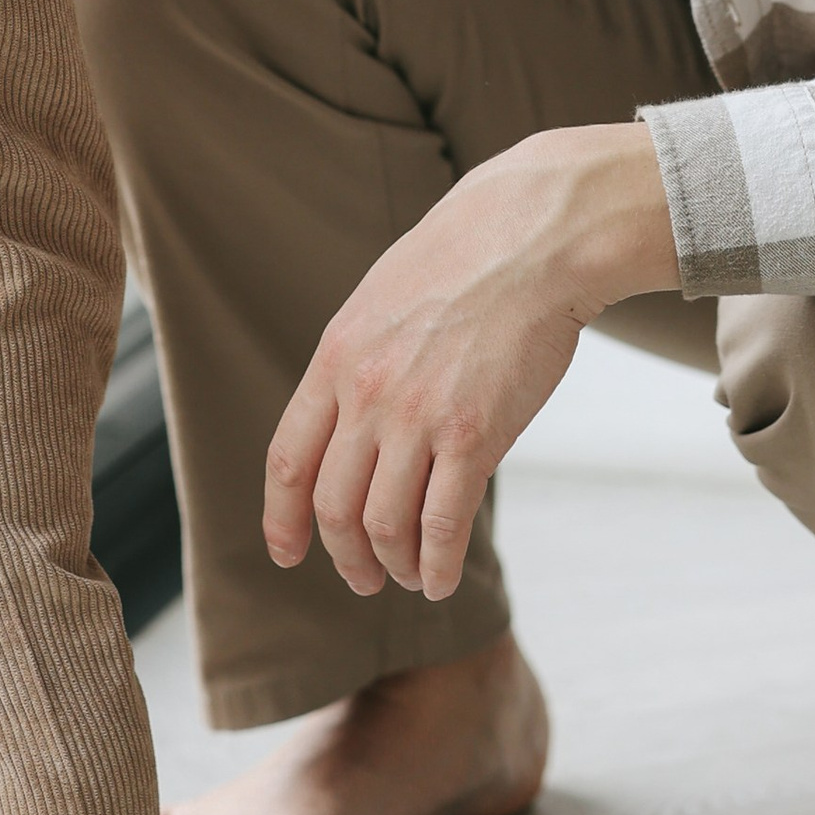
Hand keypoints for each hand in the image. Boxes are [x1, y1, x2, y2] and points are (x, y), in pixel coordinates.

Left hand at [264, 122, 678, 602]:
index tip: (286, 552)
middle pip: (333, 505)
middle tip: (362, 578)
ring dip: (393, 565)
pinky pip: (443, 523)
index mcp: (336, 358)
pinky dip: (438, 564)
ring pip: (385, 524)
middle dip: (344, 555)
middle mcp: (367, 393)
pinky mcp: (474, 433)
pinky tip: (442, 578)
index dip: (281, 517)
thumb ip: (359, 361)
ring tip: (408, 577)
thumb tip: (351, 419)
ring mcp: (418, 416)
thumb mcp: (383, 299)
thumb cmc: (466, 260)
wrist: (533, 236)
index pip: (288, 459)